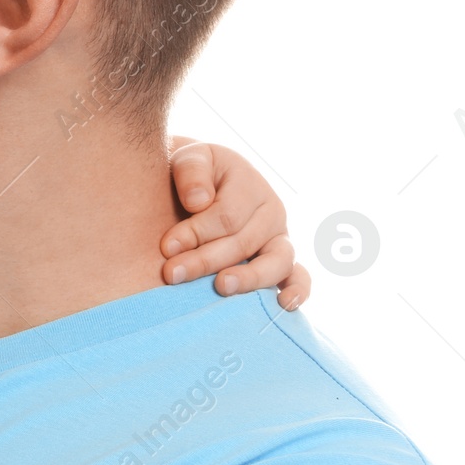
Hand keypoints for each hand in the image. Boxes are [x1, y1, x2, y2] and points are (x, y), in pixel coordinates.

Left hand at [161, 137, 310, 309]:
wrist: (201, 185)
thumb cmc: (193, 175)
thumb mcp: (189, 160)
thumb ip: (192, 173)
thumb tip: (198, 202)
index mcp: (249, 184)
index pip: (226, 216)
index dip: (196, 232)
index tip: (166, 247)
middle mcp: (271, 212)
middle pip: (243, 242)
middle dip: (205, 260)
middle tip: (173, 274)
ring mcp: (279, 238)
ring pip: (276, 262)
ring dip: (249, 278)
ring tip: (221, 286)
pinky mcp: (282, 261)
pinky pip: (299, 276)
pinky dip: (297, 291)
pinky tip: (283, 304)